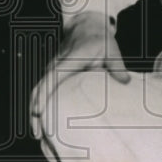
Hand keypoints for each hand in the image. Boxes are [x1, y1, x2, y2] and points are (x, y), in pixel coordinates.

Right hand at [29, 12, 128, 139]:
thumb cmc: (100, 40)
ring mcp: (52, 68)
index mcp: (70, 60)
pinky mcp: (52, 73)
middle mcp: (56, 64)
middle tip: (39, 134)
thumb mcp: (112, 49)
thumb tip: (125, 82)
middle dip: (36, 110)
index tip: (39, 112)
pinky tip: (42, 120)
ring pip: (38, 89)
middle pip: (40, 88)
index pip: (53, 79)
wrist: (87, 26)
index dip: (45, 95)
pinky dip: (39, 103)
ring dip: (35, 109)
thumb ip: (117, 66)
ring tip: (39, 133)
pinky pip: (42, 88)